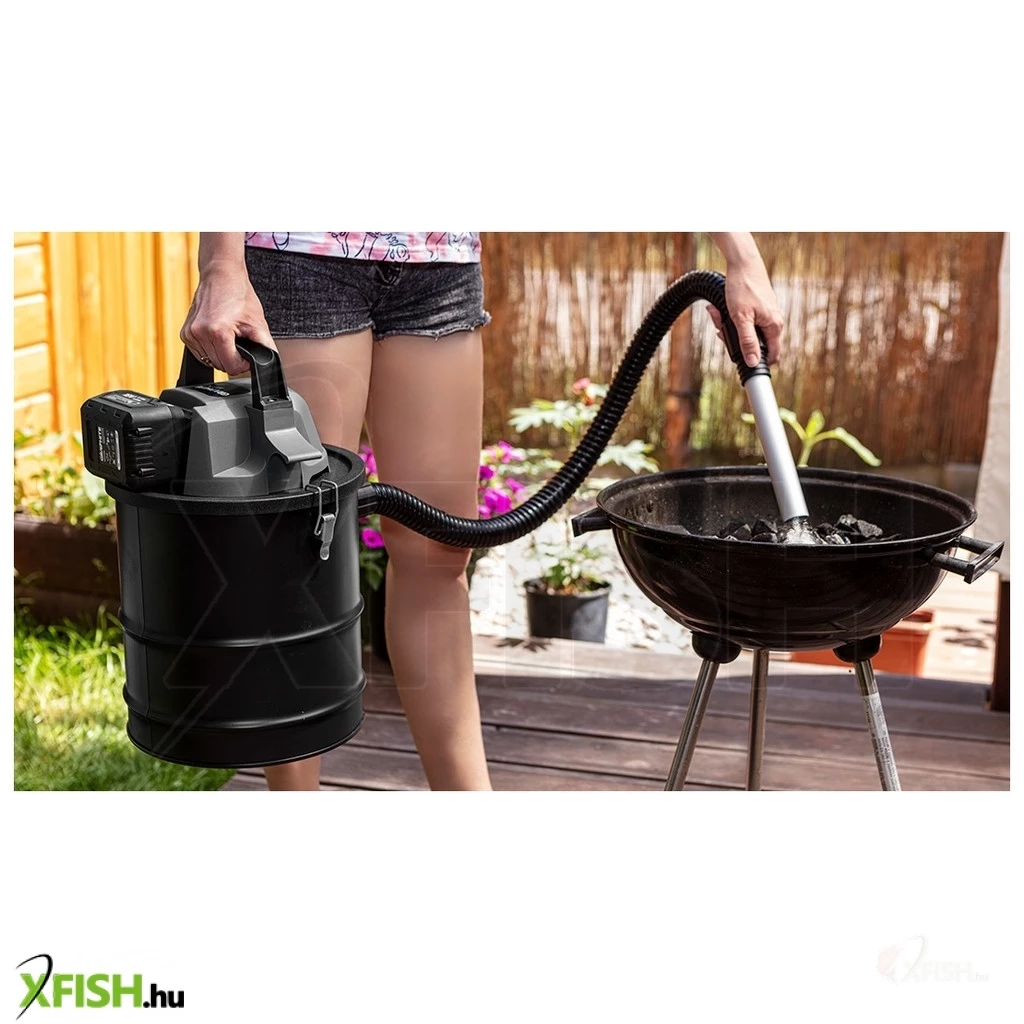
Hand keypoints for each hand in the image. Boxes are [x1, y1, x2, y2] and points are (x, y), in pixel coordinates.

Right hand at [180, 263, 276, 376]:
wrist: (221, 275)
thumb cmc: (239, 295)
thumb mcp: (258, 322)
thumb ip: (266, 346)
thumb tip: (271, 364)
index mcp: (217, 332)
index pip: (232, 367)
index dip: (243, 363)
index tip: (247, 351)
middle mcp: (199, 333)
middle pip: (220, 365)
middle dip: (232, 357)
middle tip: (239, 340)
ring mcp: (190, 333)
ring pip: (209, 361)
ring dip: (221, 353)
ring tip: (228, 335)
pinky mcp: (185, 333)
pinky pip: (200, 353)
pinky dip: (210, 348)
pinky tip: (217, 334)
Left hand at [706, 234, 783, 366]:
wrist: (743, 263)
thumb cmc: (743, 288)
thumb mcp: (741, 318)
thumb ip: (747, 342)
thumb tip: (752, 362)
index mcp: (774, 326)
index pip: (772, 355)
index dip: (757, 363)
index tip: (741, 363)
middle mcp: (774, 322)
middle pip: (755, 344)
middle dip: (735, 341)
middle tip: (720, 331)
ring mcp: (766, 315)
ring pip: (746, 332)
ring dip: (728, 328)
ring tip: (717, 314)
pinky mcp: (758, 309)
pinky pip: (744, 321)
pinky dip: (730, 318)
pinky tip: (719, 310)